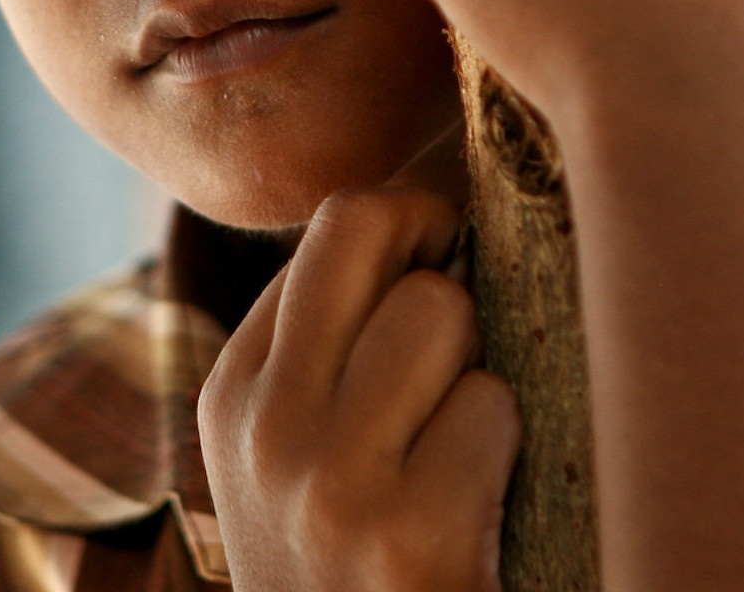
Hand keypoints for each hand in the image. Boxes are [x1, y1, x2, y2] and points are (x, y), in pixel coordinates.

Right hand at [199, 187, 519, 591]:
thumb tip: (442, 189)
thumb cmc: (362, 563)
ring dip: (481, 366)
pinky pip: (493, 409)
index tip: (459, 255)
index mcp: (234, 392)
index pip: (335, 223)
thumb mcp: (305, 454)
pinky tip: (481, 513)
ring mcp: (326, 482)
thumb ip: (337, 342)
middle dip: (449, 270)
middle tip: (472, 335)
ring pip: (442, 311)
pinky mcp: (405, 539)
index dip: (422, 220)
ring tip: (465, 443)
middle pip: (379, 233)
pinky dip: (509, 450)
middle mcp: (263, 426)